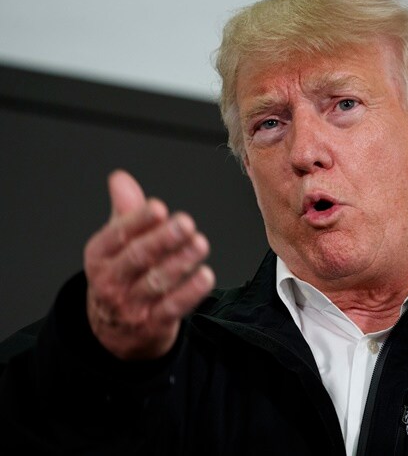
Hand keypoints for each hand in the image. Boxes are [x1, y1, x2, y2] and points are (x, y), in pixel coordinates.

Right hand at [84, 170, 214, 359]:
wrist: (115, 332)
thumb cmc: (121, 276)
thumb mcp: (116, 244)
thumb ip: (125, 211)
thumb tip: (120, 178)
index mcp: (99, 256)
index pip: (117, 235)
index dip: (139, 221)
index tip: (159, 208)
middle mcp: (111, 282)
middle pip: (137, 258)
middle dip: (163, 239)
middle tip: (186, 223)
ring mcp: (131, 306)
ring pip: (157, 282)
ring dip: (180, 263)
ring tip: (200, 245)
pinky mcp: (152, 325)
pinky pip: (172, 308)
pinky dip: (190, 293)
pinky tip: (205, 276)